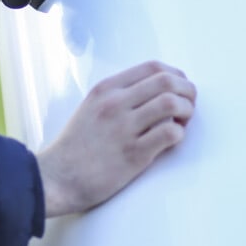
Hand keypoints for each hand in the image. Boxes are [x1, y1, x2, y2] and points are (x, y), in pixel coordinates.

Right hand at [35, 61, 195, 216]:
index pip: (152, 67)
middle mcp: (115, 104)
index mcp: (105, 89)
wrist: (56, 178)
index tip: (180, 88)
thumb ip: (118, 96)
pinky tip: (172, 140)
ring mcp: (123, 128)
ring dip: (187, 111)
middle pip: (167, 81)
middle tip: (189, 105)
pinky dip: (179, 134)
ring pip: (172, 103)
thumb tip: (155, 91)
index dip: (175, 75)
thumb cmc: (75, 146)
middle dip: (187, 91)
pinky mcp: (133, 154)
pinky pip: (169, 133)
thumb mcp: (91, 108)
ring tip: (182, 123)